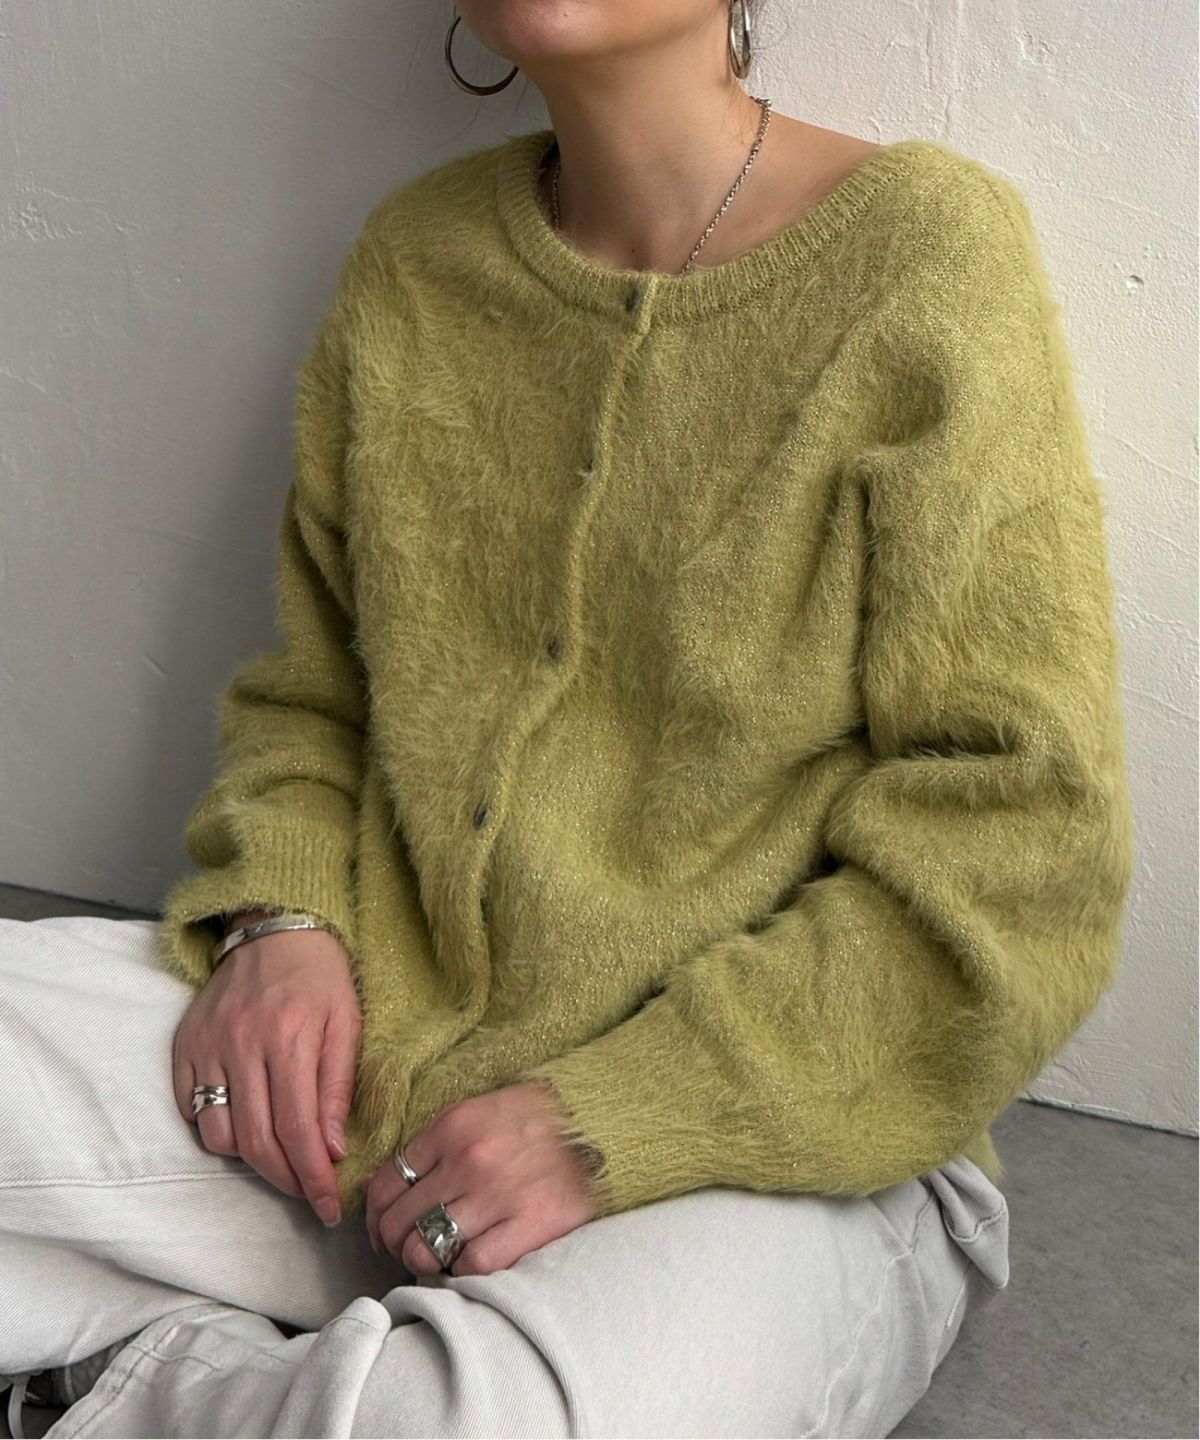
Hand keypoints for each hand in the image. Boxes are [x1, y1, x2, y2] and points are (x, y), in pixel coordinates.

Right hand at [172, 926, 361, 1227]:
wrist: (274, 927)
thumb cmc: (321, 977)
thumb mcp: (347, 1023)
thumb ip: (337, 1087)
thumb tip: (332, 1151)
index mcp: (290, 1037)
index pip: (298, 1130)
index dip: (313, 1178)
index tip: (328, 1207)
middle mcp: (243, 1044)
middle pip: (256, 1142)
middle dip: (285, 1180)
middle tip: (308, 1192)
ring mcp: (207, 1045)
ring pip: (218, 1134)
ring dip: (250, 1158)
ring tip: (279, 1153)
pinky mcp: (184, 1045)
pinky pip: (189, 1109)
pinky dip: (214, 1128)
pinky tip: (244, 1122)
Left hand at [362, 1081, 601, 1276]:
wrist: (606, 1121)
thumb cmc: (541, 1119)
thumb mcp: (484, 1110)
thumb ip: (438, 1142)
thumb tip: (388, 1185)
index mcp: (453, 1125)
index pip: (386, 1182)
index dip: (374, 1215)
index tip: (381, 1229)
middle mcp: (469, 1159)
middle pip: (399, 1220)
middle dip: (393, 1243)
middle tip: (404, 1249)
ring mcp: (498, 1194)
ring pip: (426, 1249)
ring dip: (424, 1261)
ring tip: (436, 1257)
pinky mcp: (530, 1224)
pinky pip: (472, 1265)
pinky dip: (464, 1270)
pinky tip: (472, 1259)